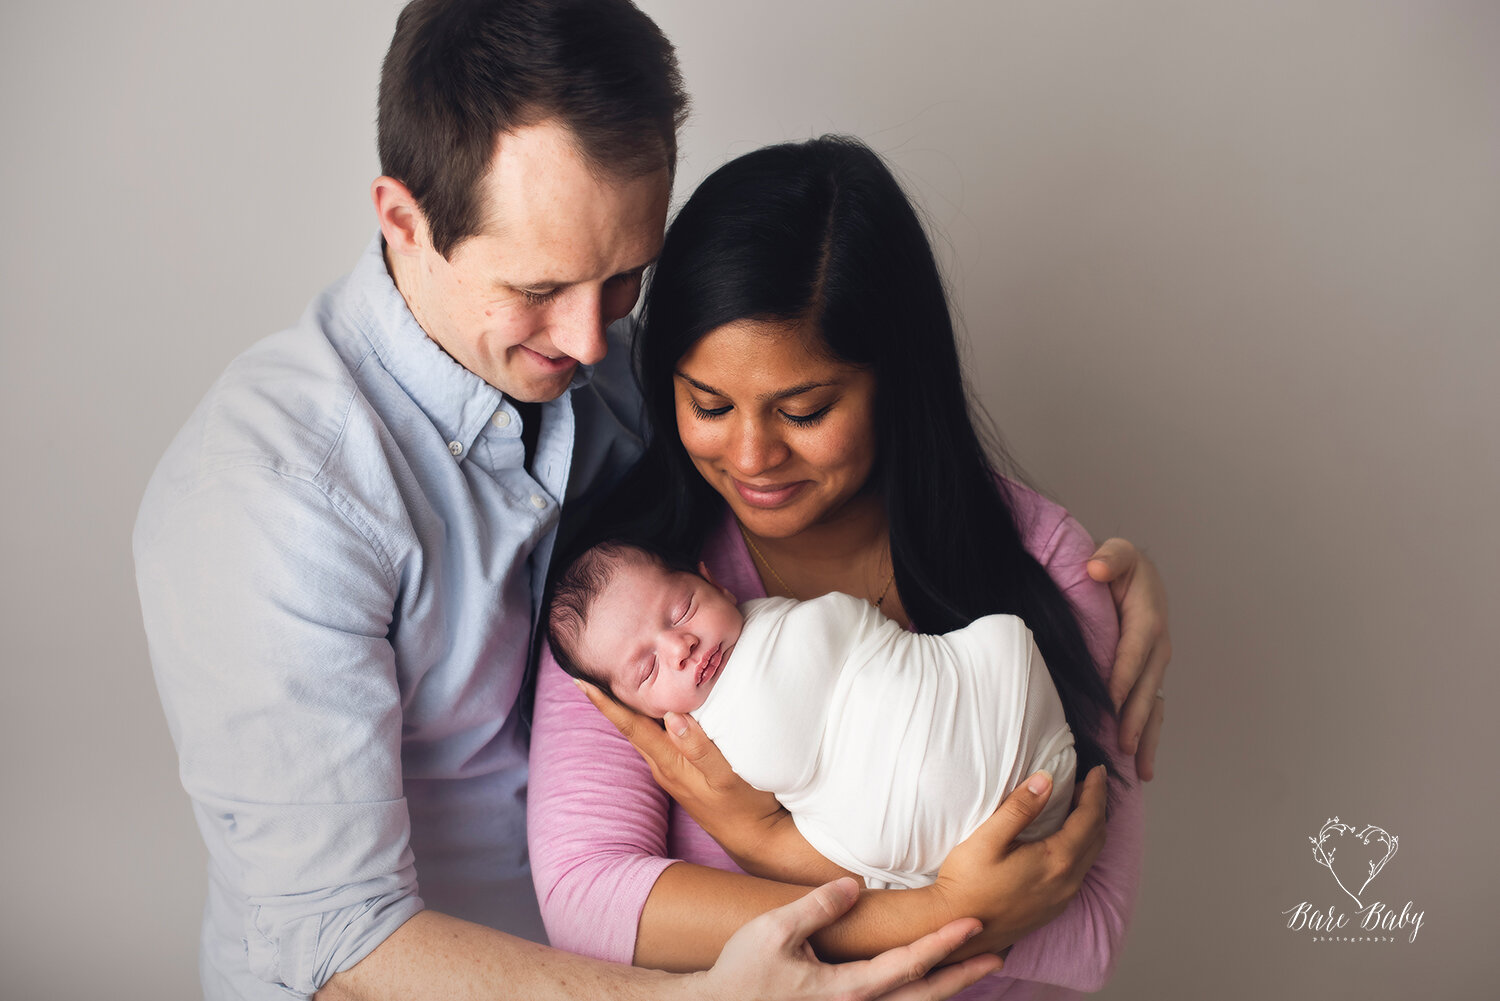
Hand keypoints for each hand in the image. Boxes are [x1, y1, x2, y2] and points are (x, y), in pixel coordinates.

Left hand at [577, 680, 815, 874]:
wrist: (753, 838)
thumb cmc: (743, 805)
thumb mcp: (725, 776)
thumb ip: (699, 747)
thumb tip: (672, 717)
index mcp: (668, 763)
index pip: (630, 727)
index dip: (606, 704)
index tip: (582, 682)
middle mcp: (663, 767)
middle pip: (631, 726)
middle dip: (613, 700)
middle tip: (596, 670)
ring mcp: (672, 771)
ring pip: (645, 731)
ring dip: (632, 708)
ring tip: (622, 681)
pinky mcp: (684, 771)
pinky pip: (660, 738)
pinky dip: (654, 718)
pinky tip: (661, 707)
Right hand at [700, 877, 1002, 1000]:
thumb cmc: (741, 972)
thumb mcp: (774, 930)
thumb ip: (818, 906)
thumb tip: (856, 885)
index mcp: (847, 989)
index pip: (910, 963)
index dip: (945, 943)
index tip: (974, 923)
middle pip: (924, 994)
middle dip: (963, 975)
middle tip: (997, 955)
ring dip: (945, 988)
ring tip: (972, 968)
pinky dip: (916, 996)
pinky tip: (925, 984)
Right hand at [928, 766, 1108, 959]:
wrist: (956, 928)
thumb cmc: (966, 882)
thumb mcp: (987, 839)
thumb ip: (1019, 808)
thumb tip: (1046, 779)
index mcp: (1056, 861)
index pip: (1090, 819)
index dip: (1096, 791)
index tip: (1097, 770)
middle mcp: (1067, 882)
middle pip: (1097, 837)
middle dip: (1097, 806)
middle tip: (1088, 782)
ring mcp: (1062, 898)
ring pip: (1090, 856)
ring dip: (1091, 827)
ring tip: (1078, 804)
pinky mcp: (1053, 907)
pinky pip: (1080, 871)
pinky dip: (1082, 847)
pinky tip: (1066, 838)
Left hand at [1087, 538, 1170, 779]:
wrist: (1133, 574)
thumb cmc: (1118, 565)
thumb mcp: (1116, 553)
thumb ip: (1109, 558)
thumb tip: (1096, 568)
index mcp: (1147, 618)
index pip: (1133, 652)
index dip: (1123, 677)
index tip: (1110, 703)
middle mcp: (1158, 646)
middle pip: (1146, 686)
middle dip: (1136, 718)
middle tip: (1122, 746)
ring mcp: (1156, 664)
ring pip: (1154, 704)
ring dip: (1148, 736)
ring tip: (1140, 769)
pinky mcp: (1150, 676)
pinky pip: (1152, 708)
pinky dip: (1150, 737)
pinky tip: (1144, 767)